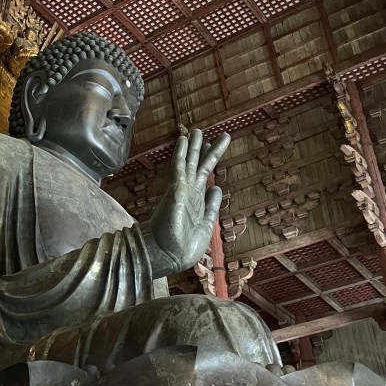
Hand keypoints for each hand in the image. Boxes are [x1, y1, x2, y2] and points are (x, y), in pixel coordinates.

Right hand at [142, 128, 230, 277]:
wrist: (169, 255)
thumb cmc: (184, 246)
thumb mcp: (206, 224)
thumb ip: (212, 206)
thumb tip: (217, 187)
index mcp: (197, 201)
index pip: (204, 175)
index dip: (209, 160)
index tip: (213, 146)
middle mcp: (189, 192)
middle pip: (198, 165)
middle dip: (204, 148)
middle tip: (206, 132)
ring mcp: (182, 190)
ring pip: (190, 163)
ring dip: (194, 146)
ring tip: (197, 130)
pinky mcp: (176, 190)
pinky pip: (179, 167)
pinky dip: (182, 153)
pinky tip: (184, 139)